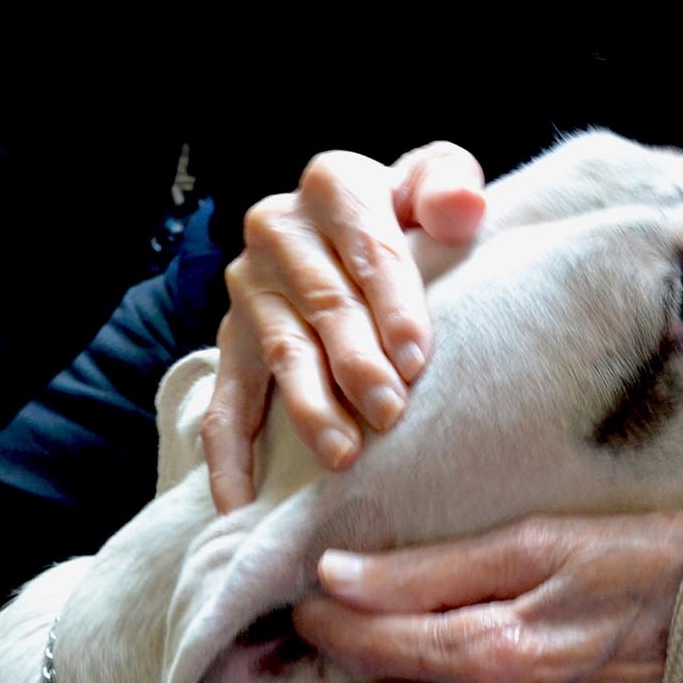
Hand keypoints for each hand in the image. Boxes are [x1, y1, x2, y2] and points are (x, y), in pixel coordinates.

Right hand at [201, 143, 486, 511]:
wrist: (357, 227)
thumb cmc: (414, 211)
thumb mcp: (438, 179)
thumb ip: (450, 184)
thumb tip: (458, 210)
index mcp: (334, 185)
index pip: (368, 248)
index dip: (394, 303)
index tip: (418, 357)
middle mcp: (279, 229)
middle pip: (325, 305)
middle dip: (357, 365)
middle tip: (391, 412)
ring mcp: (248, 288)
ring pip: (281, 354)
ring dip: (310, 408)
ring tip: (344, 453)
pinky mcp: (231, 339)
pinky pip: (224, 401)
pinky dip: (228, 456)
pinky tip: (239, 502)